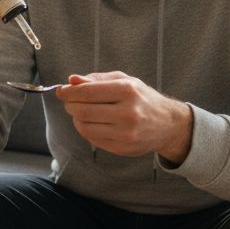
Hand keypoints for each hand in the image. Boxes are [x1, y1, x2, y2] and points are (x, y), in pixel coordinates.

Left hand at [55, 71, 192, 161]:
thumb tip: (71, 80)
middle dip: (71, 105)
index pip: (87, 92)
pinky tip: (92, 123)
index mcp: (127, 91)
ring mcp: (125, 133)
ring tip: (82, 112)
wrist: (168, 125)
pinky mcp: (121, 148)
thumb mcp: (124, 81)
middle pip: (82, 110)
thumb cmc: (142, 98)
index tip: (61, 91)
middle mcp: (127, 113)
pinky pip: (92, 139)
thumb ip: (96, 79)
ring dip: (77, 118)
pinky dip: (86, 130)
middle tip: (70, 101)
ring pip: (84, 126)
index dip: (69, 92)